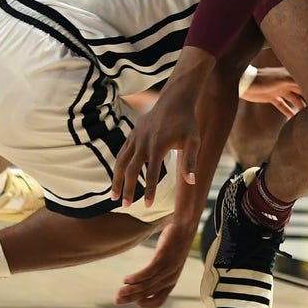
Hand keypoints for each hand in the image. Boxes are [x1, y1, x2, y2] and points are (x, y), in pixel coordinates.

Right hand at [111, 84, 200, 207]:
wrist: (175, 100)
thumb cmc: (187, 122)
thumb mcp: (194, 141)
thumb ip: (191, 161)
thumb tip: (191, 182)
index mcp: (157, 146)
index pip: (151, 174)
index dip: (149, 191)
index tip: (148, 205)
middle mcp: (143, 142)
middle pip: (130, 170)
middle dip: (127, 189)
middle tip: (125, 207)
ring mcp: (135, 138)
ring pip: (120, 161)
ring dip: (116, 180)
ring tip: (113, 196)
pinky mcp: (132, 134)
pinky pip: (122, 152)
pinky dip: (118, 166)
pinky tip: (117, 177)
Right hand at [114, 219, 194, 307]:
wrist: (184, 227)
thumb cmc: (174, 244)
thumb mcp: (168, 262)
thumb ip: (158, 271)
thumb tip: (144, 278)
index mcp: (172, 281)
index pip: (159, 301)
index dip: (145, 303)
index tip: (133, 300)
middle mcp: (171, 278)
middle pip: (148, 294)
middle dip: (131, 299)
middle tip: (117, 300)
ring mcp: (167, 269)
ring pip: (146, 285)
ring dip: (131, 290)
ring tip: (119, 292)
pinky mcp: (163, 258)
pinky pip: (148, 272)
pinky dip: (135, 278)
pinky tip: (126, 280)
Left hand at [240, 66, 306, 116]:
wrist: (243, 84)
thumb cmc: (263, 79)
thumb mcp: (282, 79)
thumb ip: (296, 80)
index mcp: (289, 74)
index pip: (305, 80)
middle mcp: (286, 81)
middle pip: (301, 90)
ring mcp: (279, 89)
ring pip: (293, 98)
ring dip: (300, 106)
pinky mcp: (271, 97)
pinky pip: (283, 105)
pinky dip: (288, 111)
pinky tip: (294, 118)